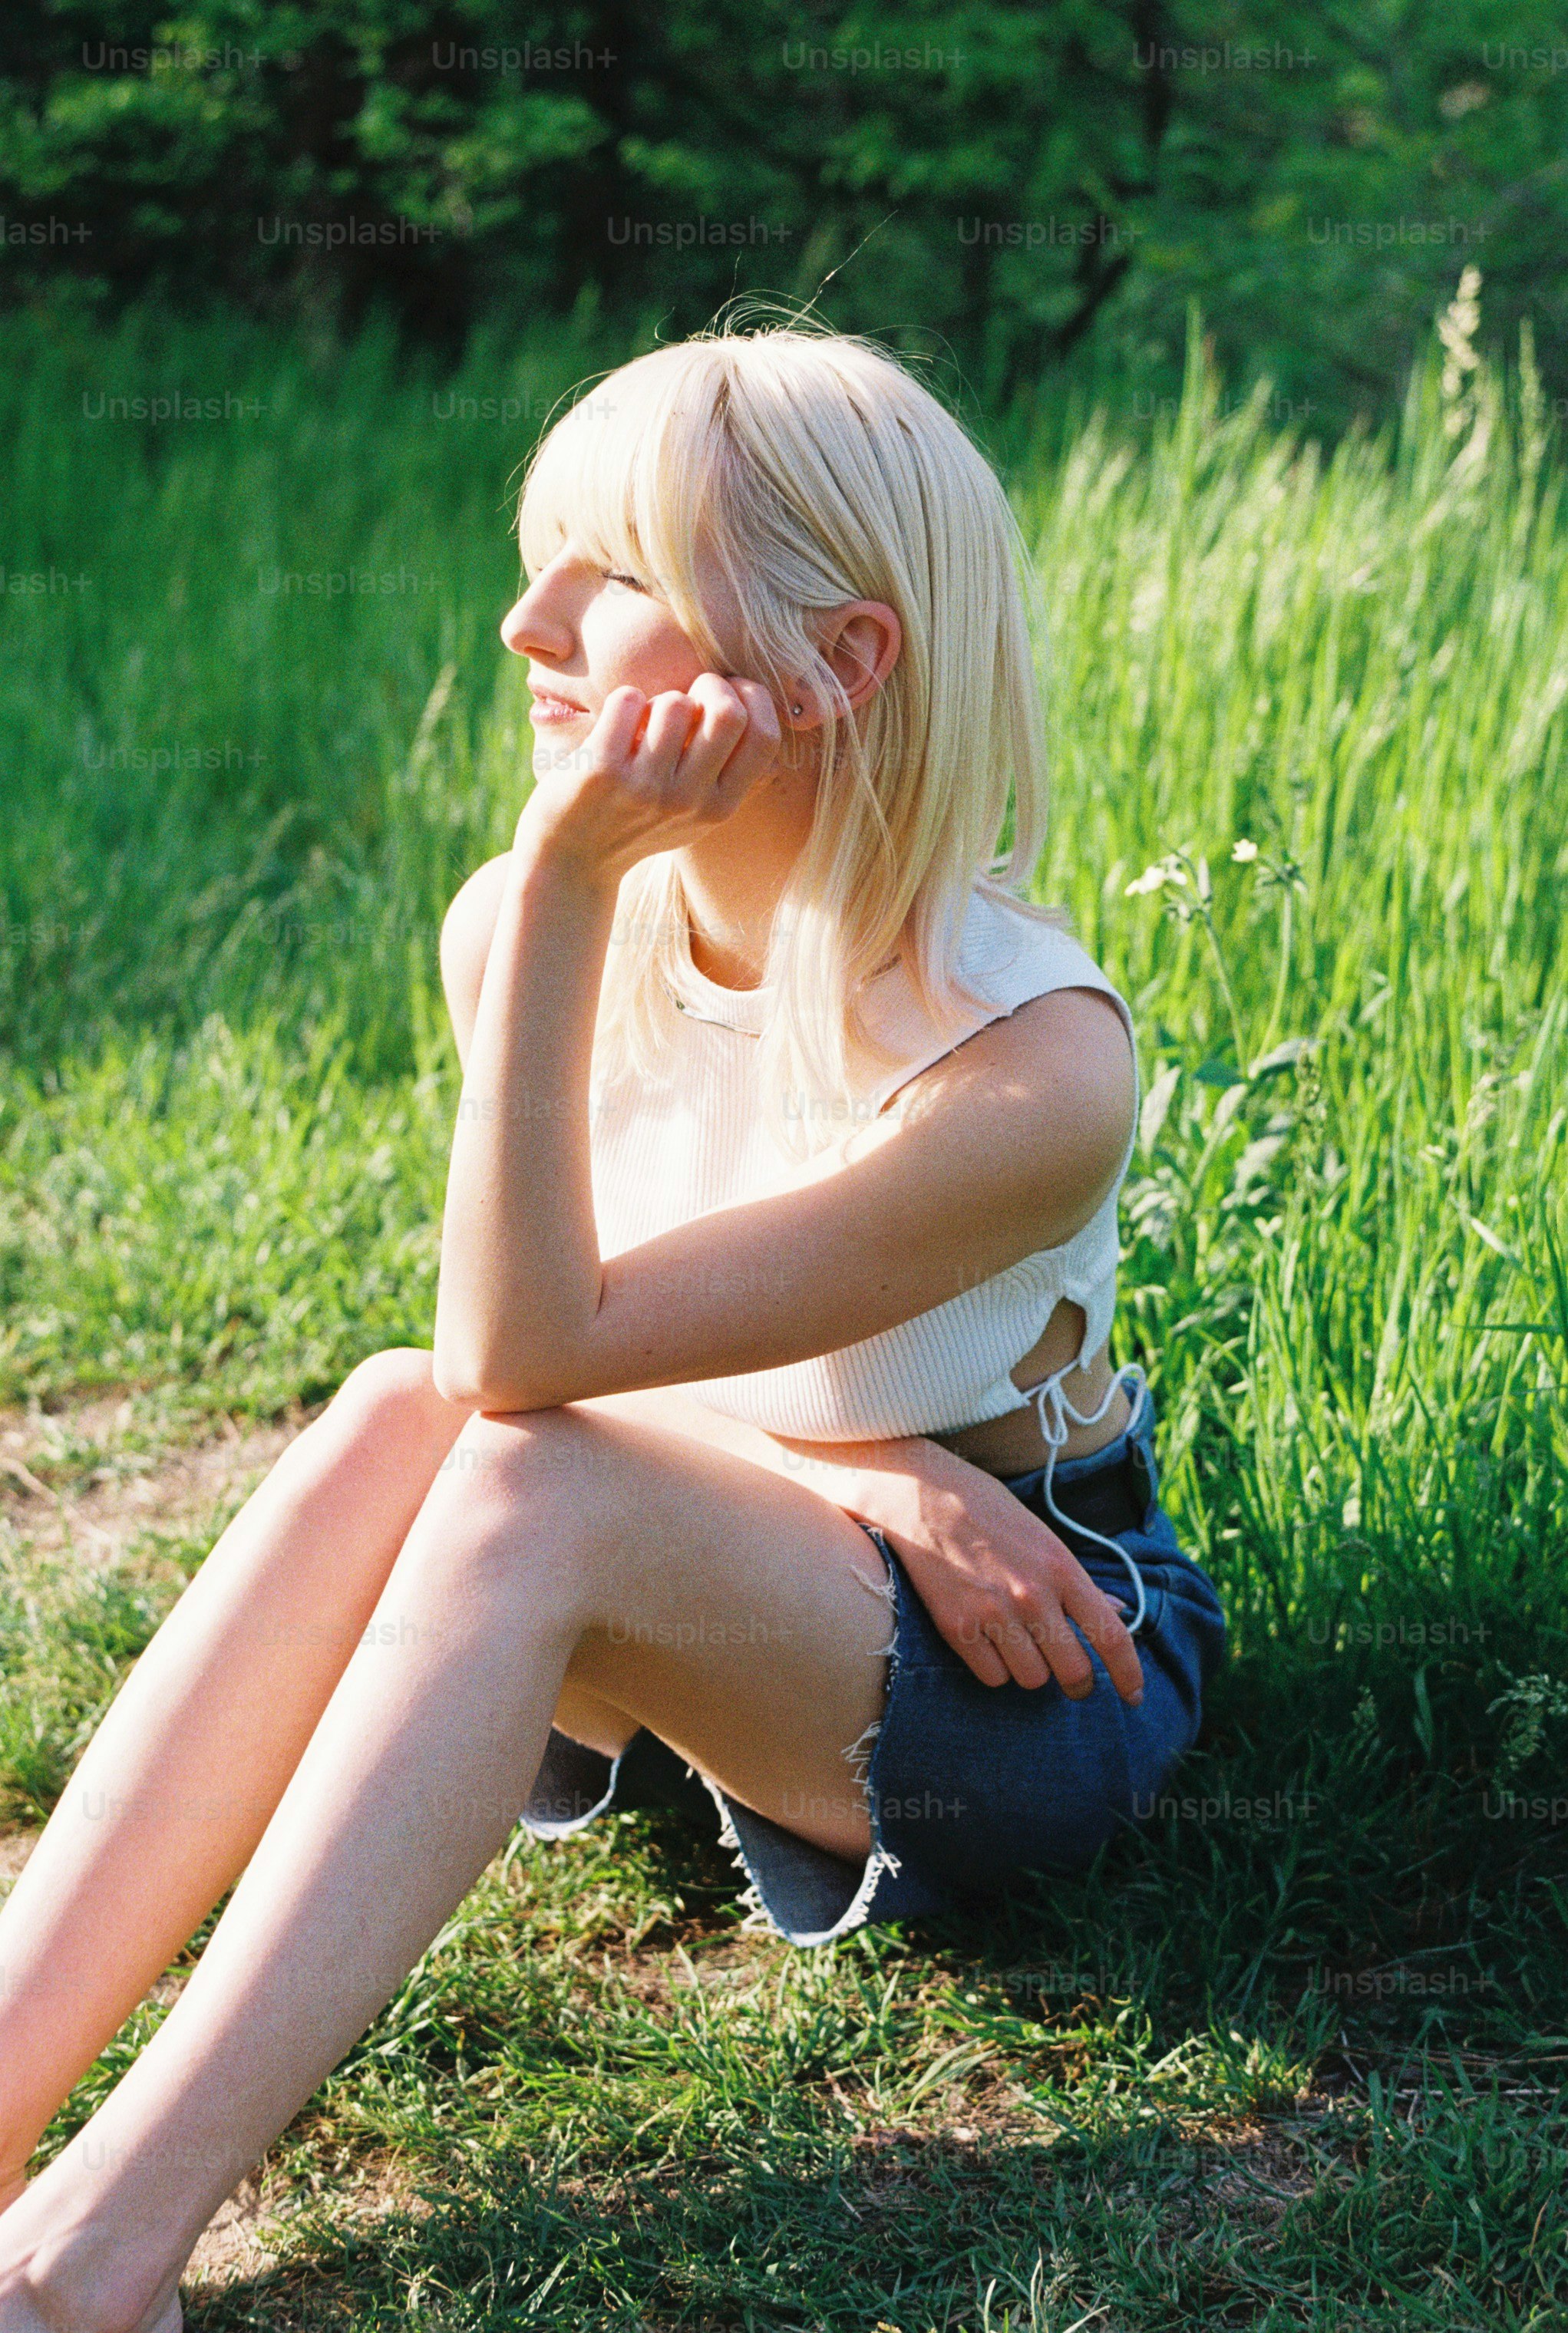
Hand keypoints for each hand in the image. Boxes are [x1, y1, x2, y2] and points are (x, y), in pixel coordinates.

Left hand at [518, 673, 780, 882]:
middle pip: (728, 712)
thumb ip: (728, 772)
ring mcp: (645, 787)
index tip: (730, 696)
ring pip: (675, 702)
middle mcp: (688, 801)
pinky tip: (615, 727)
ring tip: (642, 726)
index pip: (764, 737)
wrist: (571, 858)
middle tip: (686, 697)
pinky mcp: (603, 771)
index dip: (753, 699)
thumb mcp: (695, 813)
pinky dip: (623, 701)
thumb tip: (757, 703)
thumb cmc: (637, 822)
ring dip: (657, 700)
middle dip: (710, 685)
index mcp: (719, 808)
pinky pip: (628, 700)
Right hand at [875, 1457, 1144, 1702]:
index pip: (1111, 1636)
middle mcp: (1032, 1595)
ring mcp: (993, 1613)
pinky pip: (993, 1677)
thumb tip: (1118, 1612)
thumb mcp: (1044, 1538)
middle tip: (1070, 1678)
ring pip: (1032, 1680)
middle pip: (1073, 1671)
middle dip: (1077, 1683)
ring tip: (1016, 1641)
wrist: (922, 1495)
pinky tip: (986, 1640)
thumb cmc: (987, 1511)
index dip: (1129, 1675)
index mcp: (1061, 1569)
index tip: (1134, 1697)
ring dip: (1030, 1669)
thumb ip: (1078, 1582)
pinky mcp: (957, 1627)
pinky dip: (994, 1668)